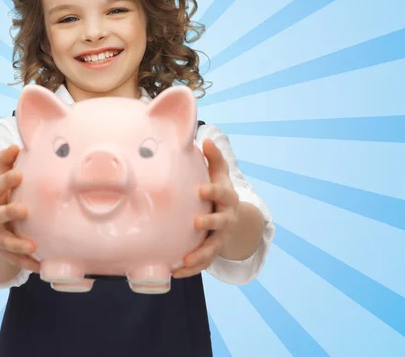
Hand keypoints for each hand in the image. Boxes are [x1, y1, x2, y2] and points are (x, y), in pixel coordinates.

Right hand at [0, 145, 39, 272]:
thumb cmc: (1, 194)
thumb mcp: (1, 179)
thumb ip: (6, 163)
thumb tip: (15, 146)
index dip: (5, 180)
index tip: (20, 174)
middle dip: (8, 212)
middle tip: (24, 210)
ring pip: (3, 242)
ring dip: (17, 245)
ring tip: (32, 245)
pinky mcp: (2, 252)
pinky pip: (14, 260)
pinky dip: (26, 263)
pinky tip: (40, 266)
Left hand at [173, 139, 238, 278]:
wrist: (234, 218)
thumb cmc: (219, 190)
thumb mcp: (220, 174)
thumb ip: (214, 158)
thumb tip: (205, 139)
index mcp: (227, 198)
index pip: (222, 194)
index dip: (213, 192)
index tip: (202, 190)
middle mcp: (226, 219)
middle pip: (220, 223)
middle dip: (210, 223)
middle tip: (195, 222)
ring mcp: (220, 237)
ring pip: (212, 248)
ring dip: (200, 255)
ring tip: (185, 260)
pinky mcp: (213, 250)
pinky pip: (204, 263)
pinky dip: (191, 270)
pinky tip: (175, 272)